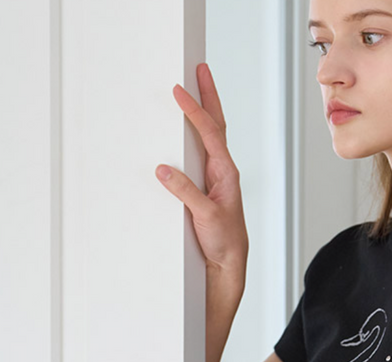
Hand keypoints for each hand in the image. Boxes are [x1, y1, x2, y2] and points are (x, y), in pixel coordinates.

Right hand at [155, 63, 248, 275]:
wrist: (228, 263)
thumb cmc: (224, 241)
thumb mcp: (205, 216)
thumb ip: (185, 192)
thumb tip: (163, 169)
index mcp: (226, 173)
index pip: (210, 132)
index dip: (195, 110)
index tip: (180, 90)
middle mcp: (223, 171)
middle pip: (216, 125)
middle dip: (208, 96)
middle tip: (201, 69)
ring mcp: (215, 177)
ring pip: (209, 136)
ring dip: (203, 111)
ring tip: (195, 88)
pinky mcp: (206, 187)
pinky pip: (200, 152)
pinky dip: (194, 134)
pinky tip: (185, 128)